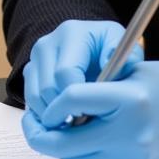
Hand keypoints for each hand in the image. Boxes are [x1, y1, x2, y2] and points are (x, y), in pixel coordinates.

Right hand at [22, 19, 142, 120]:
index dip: (78, 99)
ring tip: (75, 124)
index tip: (94, 112)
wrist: (94, 47)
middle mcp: (47, 43)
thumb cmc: (111, 51)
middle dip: (65, 111)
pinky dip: (44, 115)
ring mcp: (35, 58)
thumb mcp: (126, 49)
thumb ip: (129, 56)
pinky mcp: (30, 71)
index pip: (65, 73)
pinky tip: (64, 119)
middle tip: (85, 124)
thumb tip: (117, 62)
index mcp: (72, 33)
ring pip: (35, 97)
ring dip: (53, 116)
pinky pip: (29, 101)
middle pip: (47, 88)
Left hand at [22, 60, 158, 158]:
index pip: (73, 98)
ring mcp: (133, 158)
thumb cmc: (155, 80)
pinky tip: (80, 141)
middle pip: (67, 142)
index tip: (47, 102)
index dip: (53, 101)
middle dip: (42, 133)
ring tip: (58, 129)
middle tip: (33, 123)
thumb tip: (53, 105)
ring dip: (61, 146)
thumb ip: (91, 86)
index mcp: (130, 98)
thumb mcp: (125, 69)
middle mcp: (132, 133)